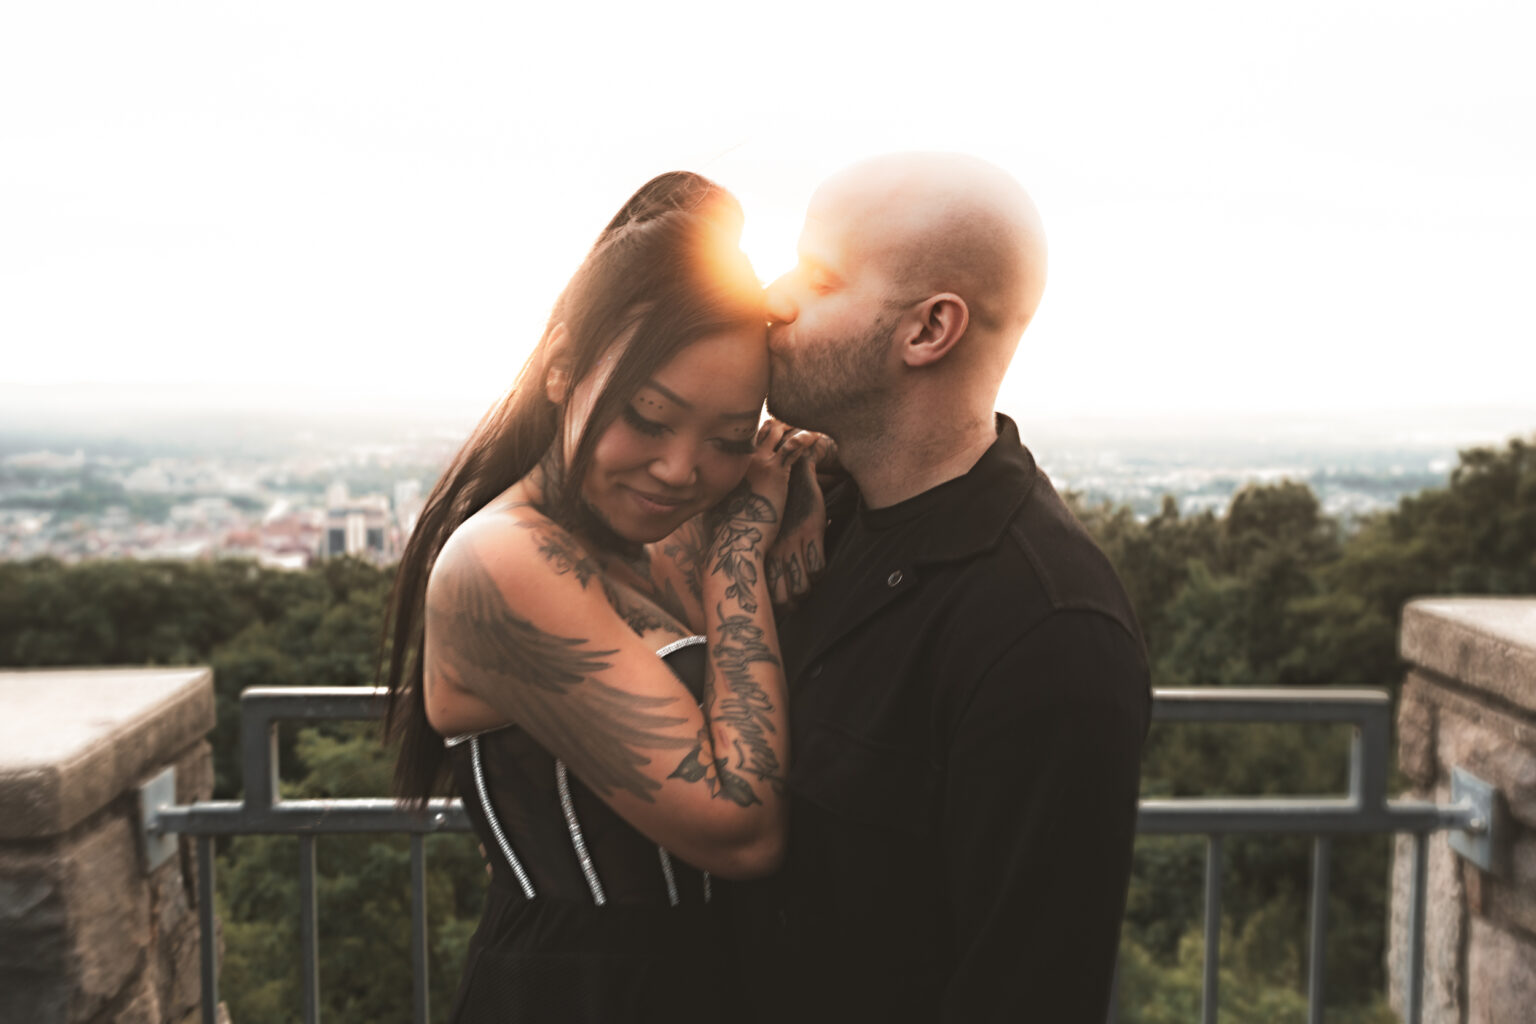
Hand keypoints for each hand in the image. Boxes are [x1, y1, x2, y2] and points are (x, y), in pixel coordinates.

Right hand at [708, 419, 819, 552]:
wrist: (734, 541)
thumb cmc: (724, 531)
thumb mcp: (714, 508)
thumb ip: (715, 497)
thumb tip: (707, 501)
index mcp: (726, 464)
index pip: (744, 438)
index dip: (759, 433)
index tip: (771, 433)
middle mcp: (740, 457)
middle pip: (758, 428)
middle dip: (776, 427)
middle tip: (792, 429)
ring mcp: (758, 461)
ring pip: (776, 431)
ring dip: (790, 429)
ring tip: (806, 429)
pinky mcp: (776, 471)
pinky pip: (794, 446)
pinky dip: (805, 439)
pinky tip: (815, 437)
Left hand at [766, 453, 826, 609]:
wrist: (791, 471)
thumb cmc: (769, 503)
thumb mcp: (756, 526)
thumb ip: (753, 548)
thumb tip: (743, 573)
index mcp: (758, 549)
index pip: (761, 590)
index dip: (769, 605)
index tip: (774, 607)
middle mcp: (772, 548)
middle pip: (783, 597)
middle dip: (791, 604)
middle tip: (794, 601)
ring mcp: (792, 541)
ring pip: (803, 587)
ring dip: (806, 590)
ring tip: (806, 585)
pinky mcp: (811, 531)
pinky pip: (818, 567)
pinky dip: (818, 573)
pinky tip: (816, 567)